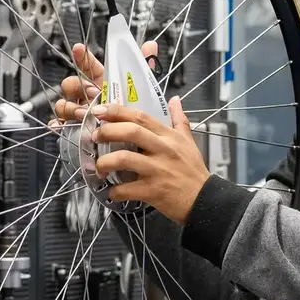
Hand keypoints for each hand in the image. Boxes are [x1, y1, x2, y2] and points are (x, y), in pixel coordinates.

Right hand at [52, 42, 156, 122]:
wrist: (134, 140)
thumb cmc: (135, 114)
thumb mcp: (143, 90)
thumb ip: (145, 67)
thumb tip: (151, 45)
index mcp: (101, 83)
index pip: (89, 66)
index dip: (83, 56)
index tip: (79, 49)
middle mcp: (87, 96)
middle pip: (71, 84)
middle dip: (77, 86)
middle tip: (91, 94)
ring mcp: (79, 112)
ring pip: (64, 104)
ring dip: (71, 107)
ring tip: (84, 114)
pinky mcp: (75, 129)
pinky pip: (60, 124)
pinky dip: (58, 124)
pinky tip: (62, 125)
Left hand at [90, 98, 208, 223]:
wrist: (205, 200)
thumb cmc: (193, 171)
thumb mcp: (189, 141)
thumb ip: (179, 119)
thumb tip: (175, 99)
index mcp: (169, 137)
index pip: (140, 117)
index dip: (117, 111)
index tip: (99, 110)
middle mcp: (163, 150)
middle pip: (131, 132)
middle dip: (107, 132)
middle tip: (94, 137)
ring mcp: (157, 170)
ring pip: (124, 159)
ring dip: (105, 162)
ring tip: (99, 167)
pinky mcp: (153, 191)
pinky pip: (126, 189)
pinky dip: (115, 191)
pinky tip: (112, 192)